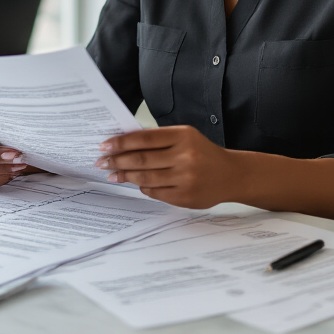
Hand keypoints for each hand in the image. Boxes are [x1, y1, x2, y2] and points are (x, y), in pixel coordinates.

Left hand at [96, 125, 237, 208]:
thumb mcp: (185, 137)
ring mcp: (185, 178)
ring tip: (114, 174)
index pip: (144, 138)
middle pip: (141, 159)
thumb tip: (124, 144)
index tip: (105, 145)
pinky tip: (136, 183)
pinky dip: (143, 188)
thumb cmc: (202, 153)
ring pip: (145, 178)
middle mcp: (185, 157)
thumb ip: (159, 139)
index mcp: (183, 136)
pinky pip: (155, 193)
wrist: (231, 175)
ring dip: (126, 176)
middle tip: (102, 162)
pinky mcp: (185, 197)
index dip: (121, 142)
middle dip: (117, 161)